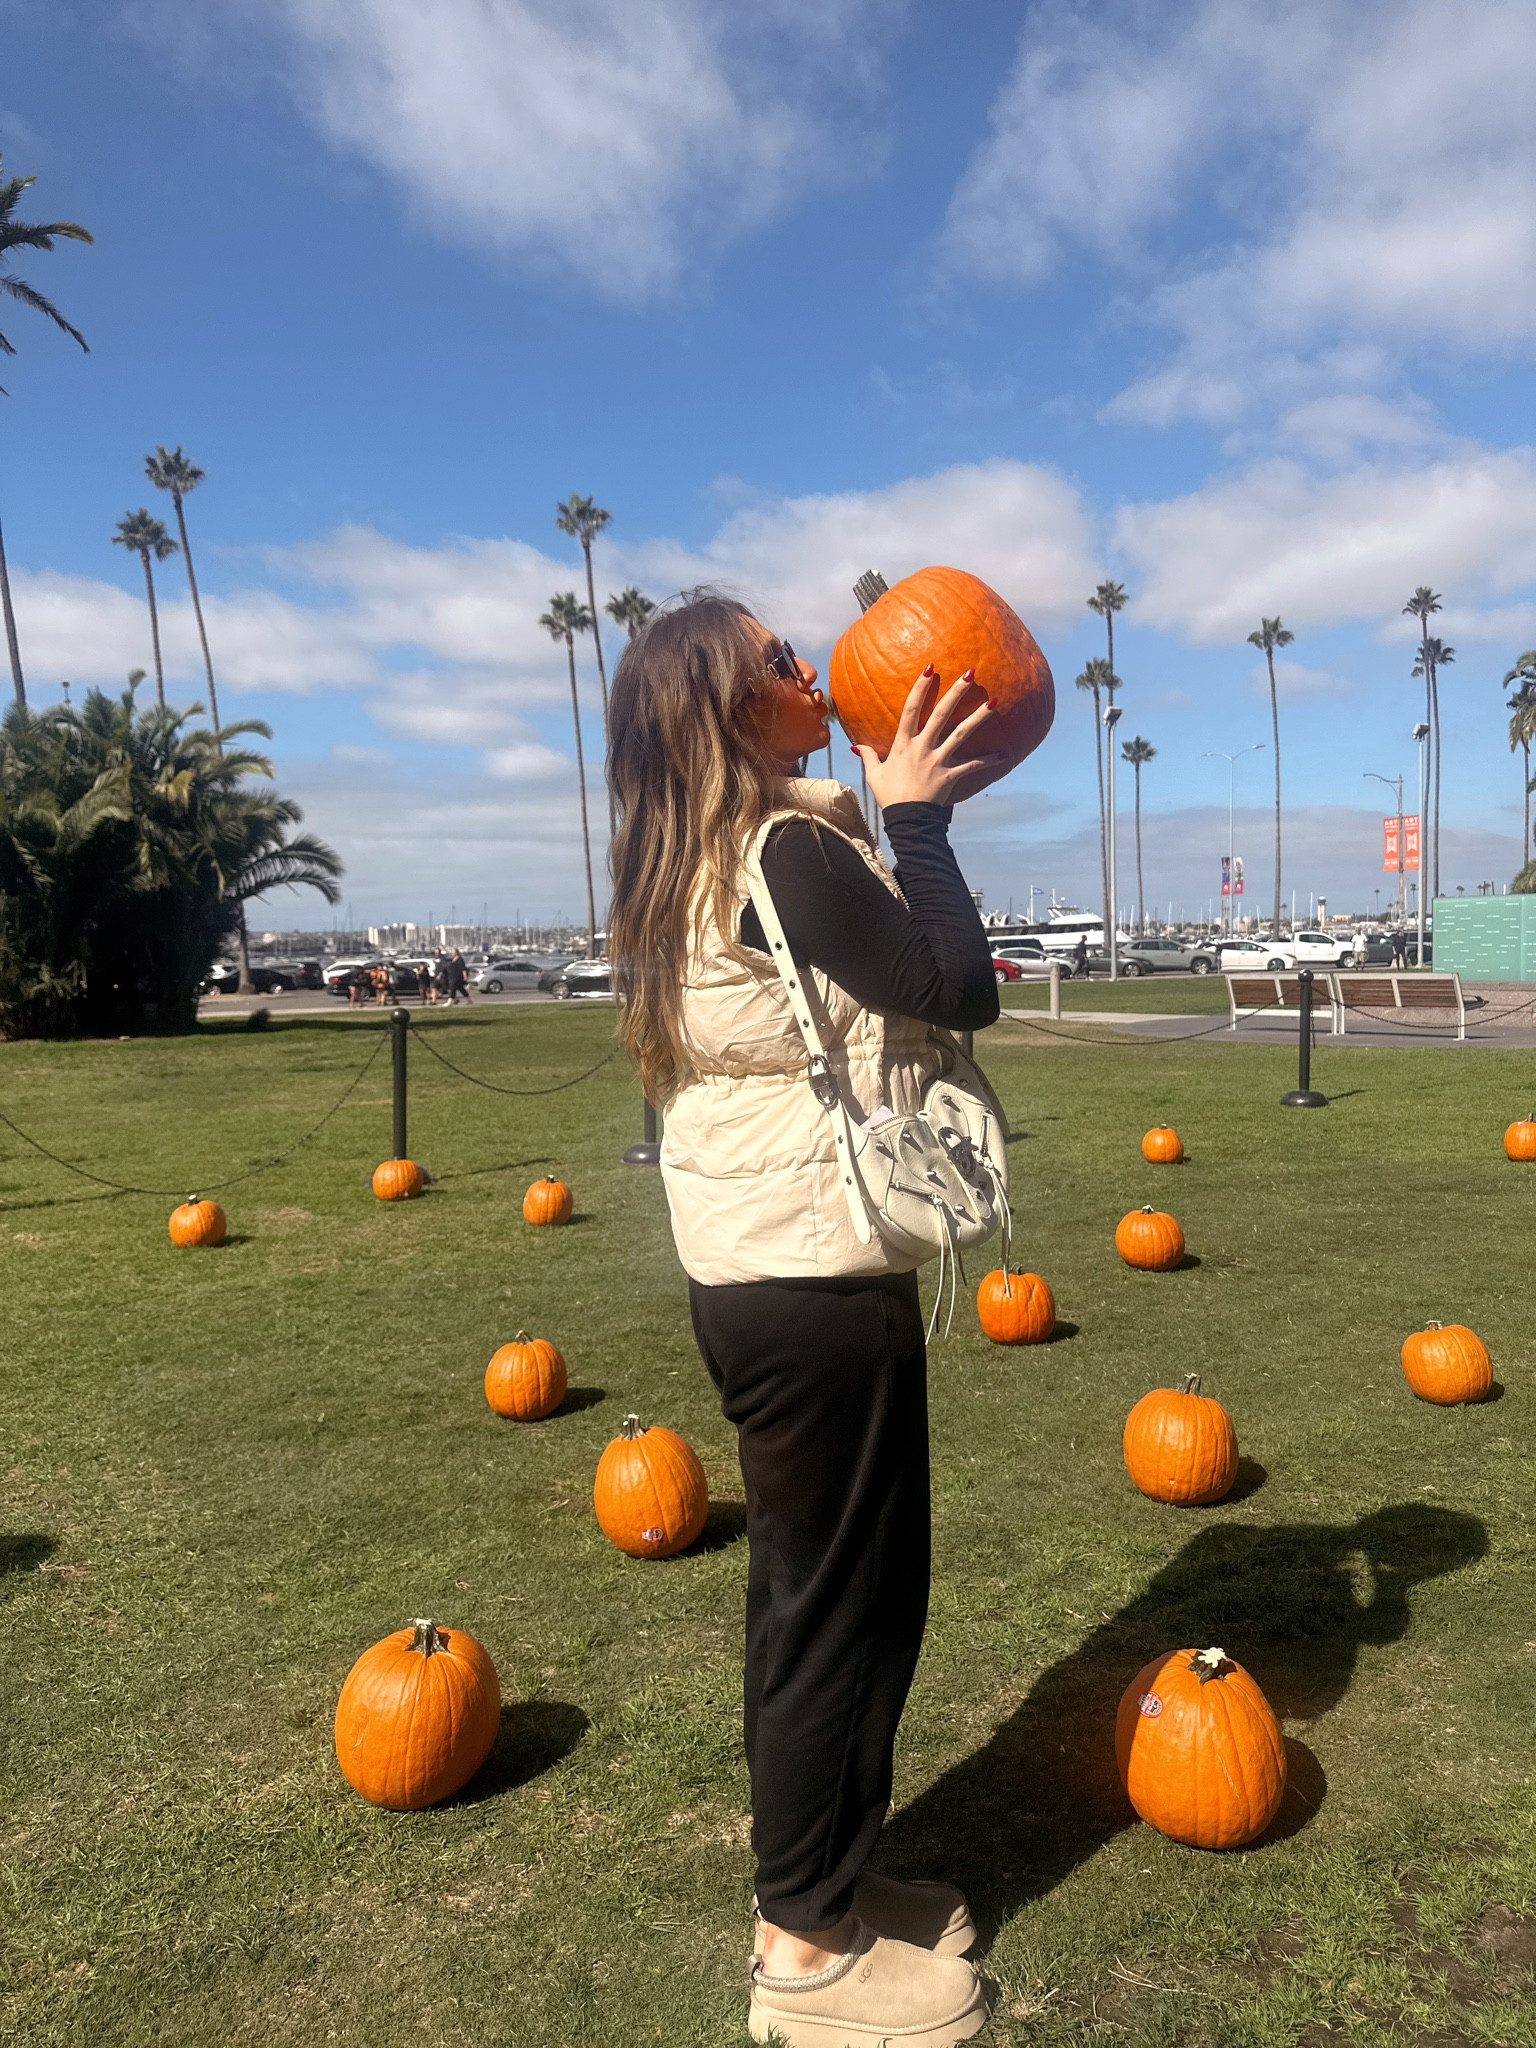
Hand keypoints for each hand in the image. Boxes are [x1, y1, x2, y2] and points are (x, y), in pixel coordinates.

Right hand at [853, 668, 1008, 807]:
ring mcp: (938, 760)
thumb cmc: (889, 796)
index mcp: (903, 744)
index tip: (930, 669)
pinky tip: (1004, 755)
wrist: (906, 820)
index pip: (911, 709)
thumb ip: (868, 756)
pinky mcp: (950, 775)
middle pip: (941, 715)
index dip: (920, 688)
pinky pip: (973, 766)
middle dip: (956, 693)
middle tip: (970, 673)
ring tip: (994, 702)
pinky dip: (989, 760)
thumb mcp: (874, 775)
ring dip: (978, 717)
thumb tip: (857, 745)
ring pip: (961, 734)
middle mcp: (922, 747)